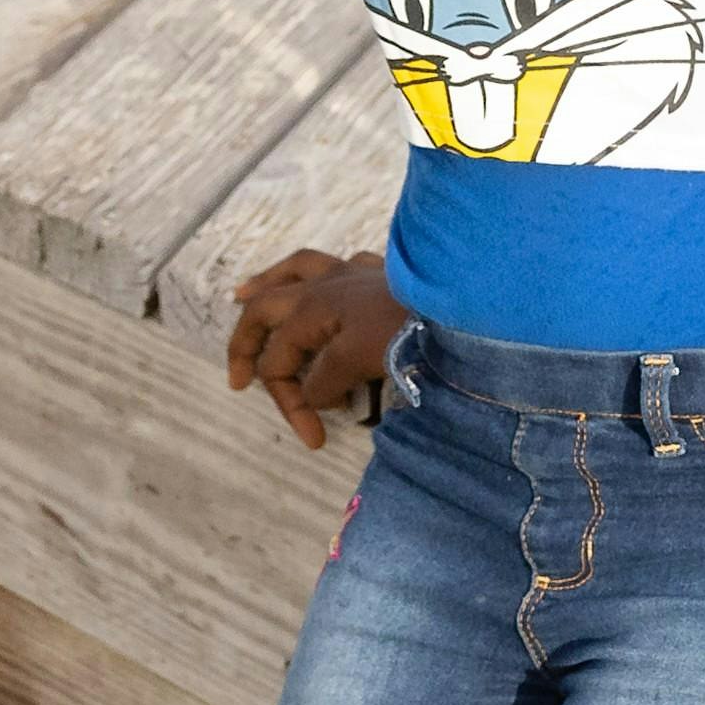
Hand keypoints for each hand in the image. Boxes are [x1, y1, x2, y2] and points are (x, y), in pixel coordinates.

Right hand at [225, 249, 397, 448]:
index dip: (290, 405)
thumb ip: (326, 379)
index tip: (315, 440)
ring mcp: (357, 273)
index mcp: (314, 306)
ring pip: (298, 268)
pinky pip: (343, 265)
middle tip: (238, 377)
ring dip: (268, 284)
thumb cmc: (410, 328)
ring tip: (245, 294)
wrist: (467, 302)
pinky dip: (325, 275)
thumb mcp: (359, 359)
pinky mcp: (386, 273)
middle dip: (246, 342)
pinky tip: (328, 282)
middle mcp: (328, 283)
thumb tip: (314, 394)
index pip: (281, 362)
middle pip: (268, 307)